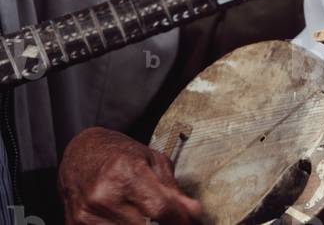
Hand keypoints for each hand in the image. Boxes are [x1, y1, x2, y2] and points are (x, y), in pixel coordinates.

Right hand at [59, 127, 202, 224]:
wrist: (80, 155)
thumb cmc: (119, 154)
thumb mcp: (153, 160)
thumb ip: (173, 188)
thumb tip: (193, 213)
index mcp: (125, 173)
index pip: (160, 208)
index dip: (180, 220)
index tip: (191, 221)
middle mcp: (104, 195)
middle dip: (165, 224)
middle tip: (172, 218)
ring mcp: (87, 214)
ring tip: (151, 217)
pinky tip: (132, 219)